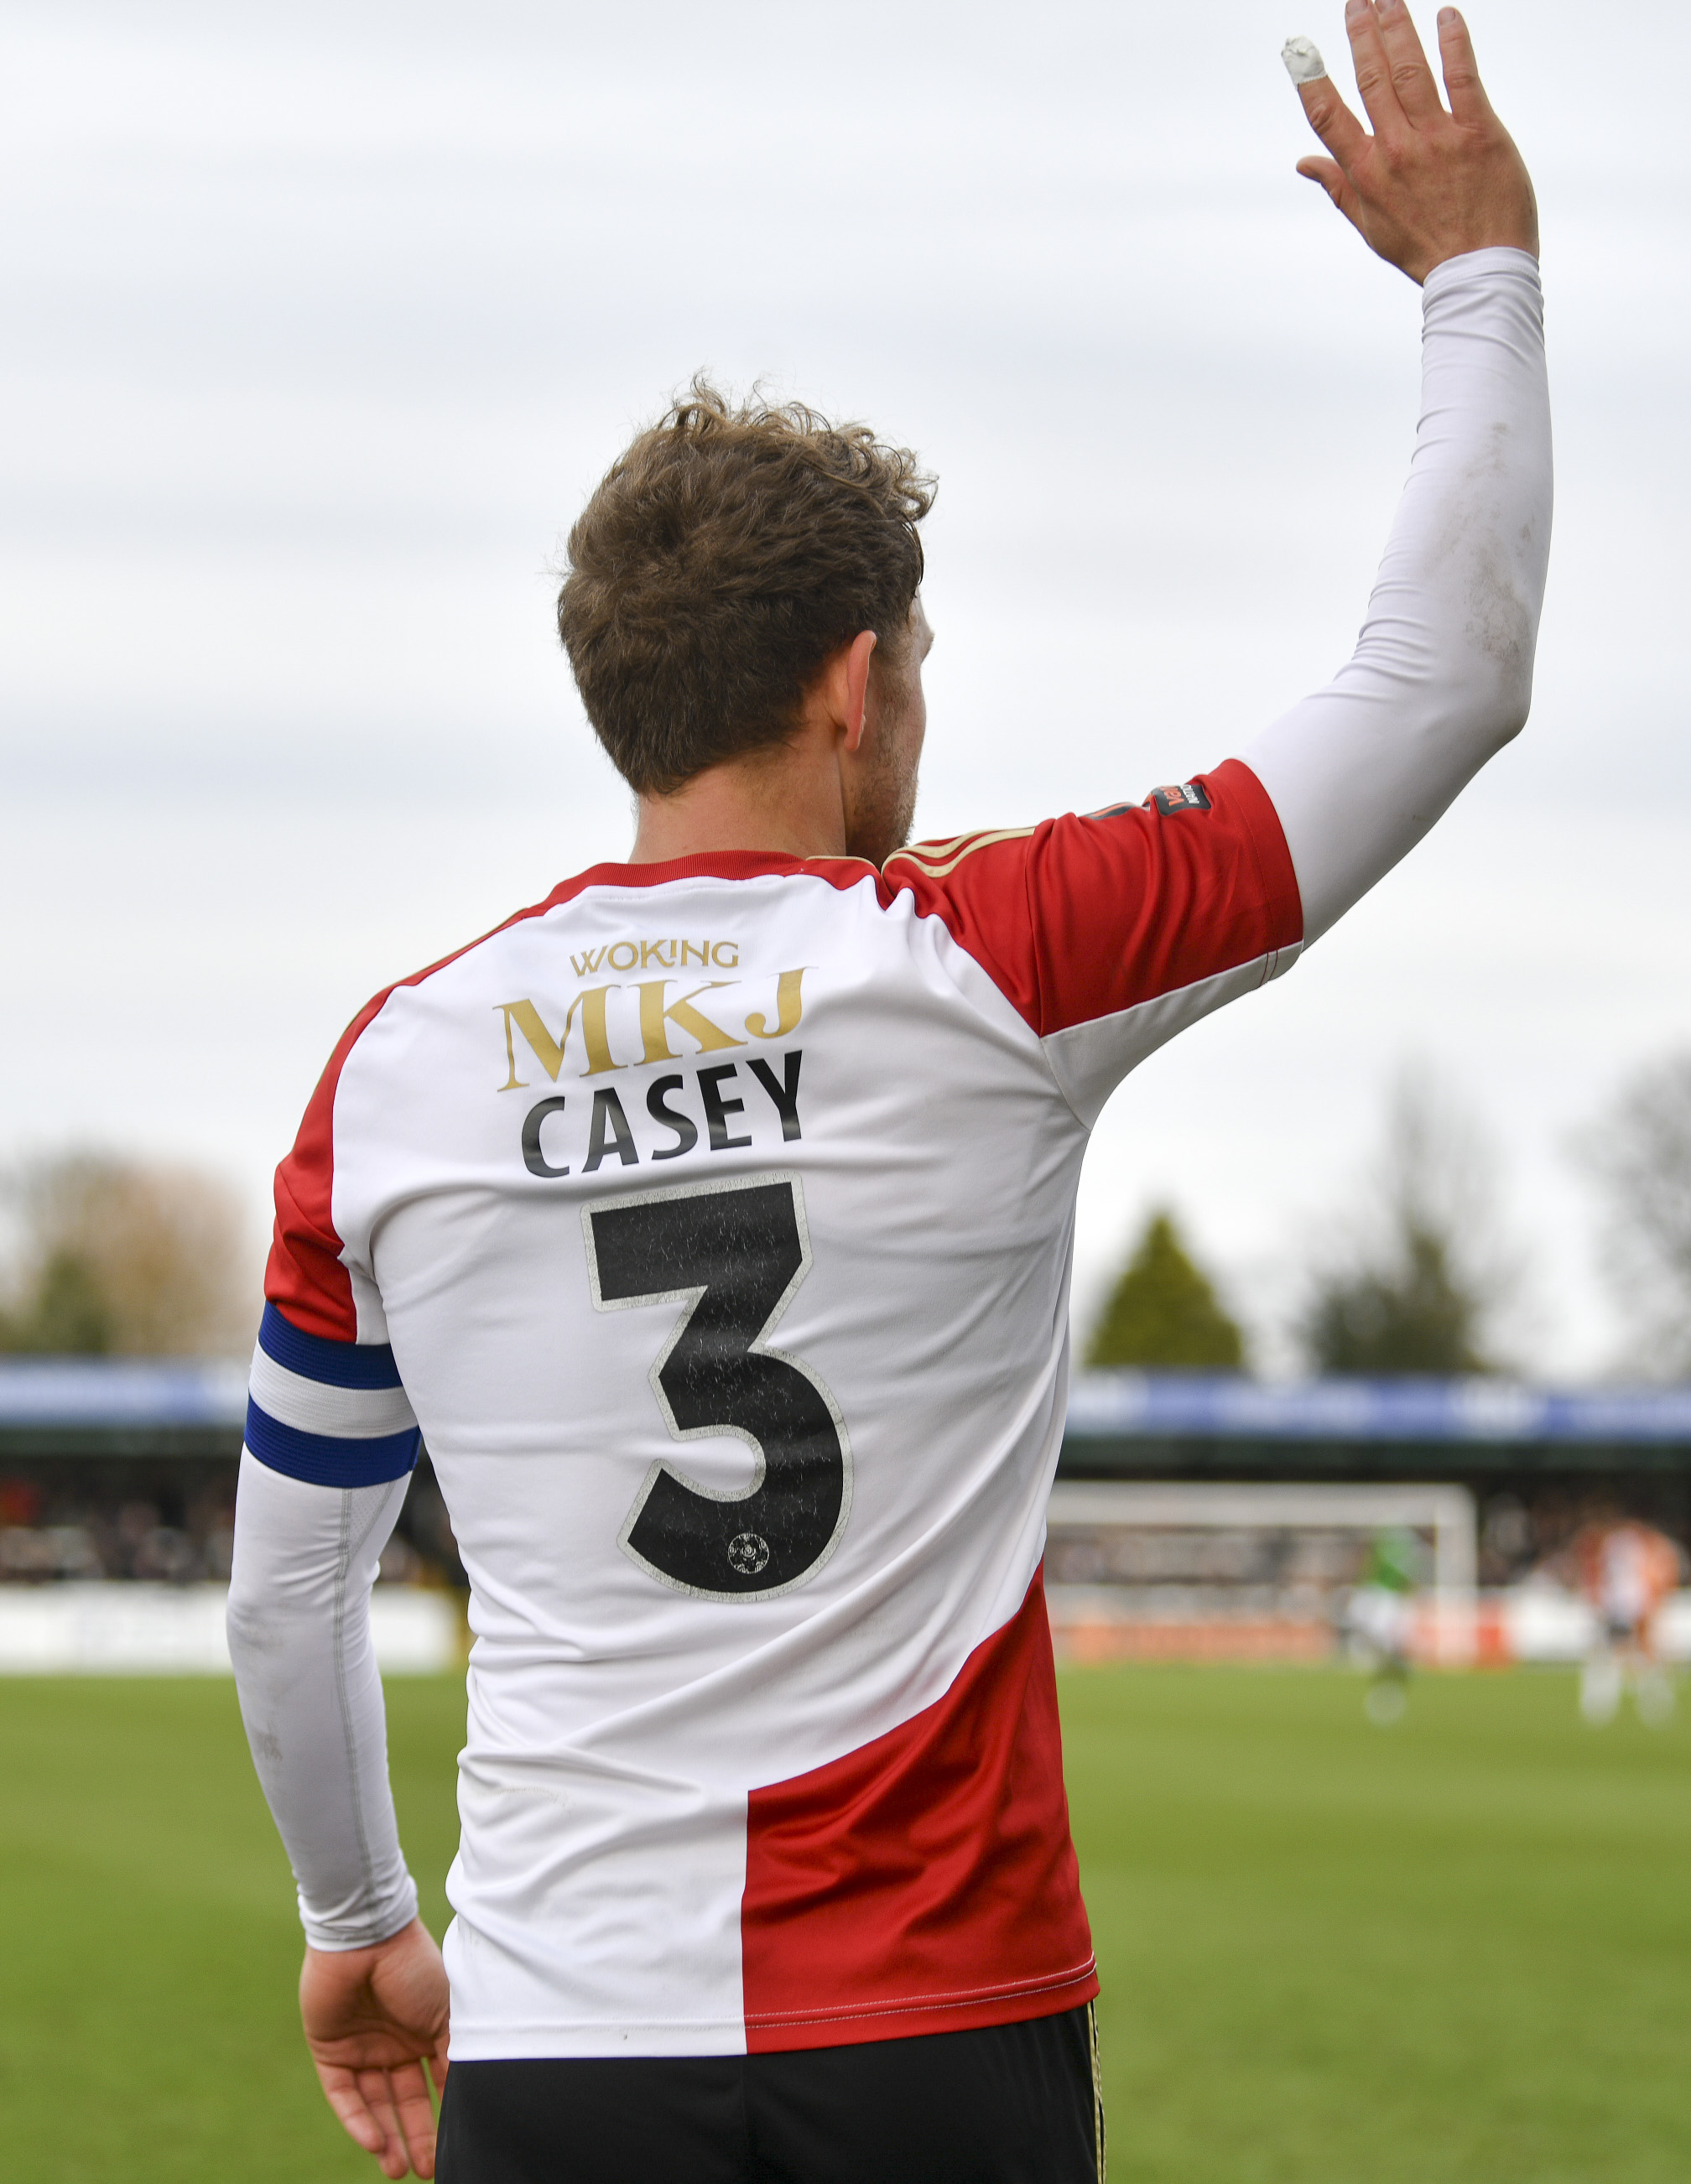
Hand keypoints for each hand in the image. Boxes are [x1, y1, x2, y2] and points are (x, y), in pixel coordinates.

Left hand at [300, 1919, 450, 2178]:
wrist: (367, 1938)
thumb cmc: (415, 1967)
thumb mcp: (448, 2012)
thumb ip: (455, 2054)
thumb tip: (470, 2097)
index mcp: (426, 2031)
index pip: (437, 2083)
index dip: (446, 2114)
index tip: (457, 2146)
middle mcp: (396, 2043)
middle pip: (406, 2100)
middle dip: (415, 2137)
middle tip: (426, 2170)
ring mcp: (363, 2048)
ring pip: (375, 2104)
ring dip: (386, 2137)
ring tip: (397, 2169)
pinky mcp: (331, 2052)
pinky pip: (344, 2095)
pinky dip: (358, 2120)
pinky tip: (374, 2143)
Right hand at [1291, 1, 1536, 282]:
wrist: (1479, 269)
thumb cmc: (1425, 250)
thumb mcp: (1371, 227)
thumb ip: (1338, 187)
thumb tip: (1304, 164)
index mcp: (1367, 173)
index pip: (1328, 116)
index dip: (1310, 79)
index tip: (1297, 48)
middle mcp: (1398, 150)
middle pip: (1372, 79)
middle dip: (1361, 34)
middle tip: (1356, 0)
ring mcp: (1439, 138)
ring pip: (1411, 70)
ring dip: (1398, 28)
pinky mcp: (1480, 132)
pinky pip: (1463, 77)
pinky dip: (1453, 43)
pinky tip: (1446, 17)